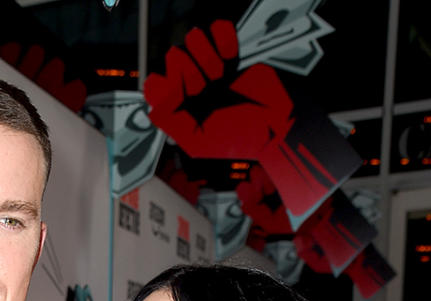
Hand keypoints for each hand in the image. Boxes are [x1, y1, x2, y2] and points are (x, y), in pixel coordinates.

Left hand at [144, 20, 292, 162]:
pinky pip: (217, 27)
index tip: (182, 96)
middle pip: (173, 57)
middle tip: (208, 88)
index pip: (155, 84)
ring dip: (207, 56)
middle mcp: (193, 84)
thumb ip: (170, 123)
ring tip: (222, 75)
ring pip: (192, 39)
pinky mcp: (232, 48)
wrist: (278, 122)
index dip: (165, 86)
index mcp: (181, 107)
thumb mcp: (199, 142)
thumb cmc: (242, 137)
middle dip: (191, 73)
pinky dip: (224, 38)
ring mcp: (212, 64)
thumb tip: (152, 103)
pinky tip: (231, 56)